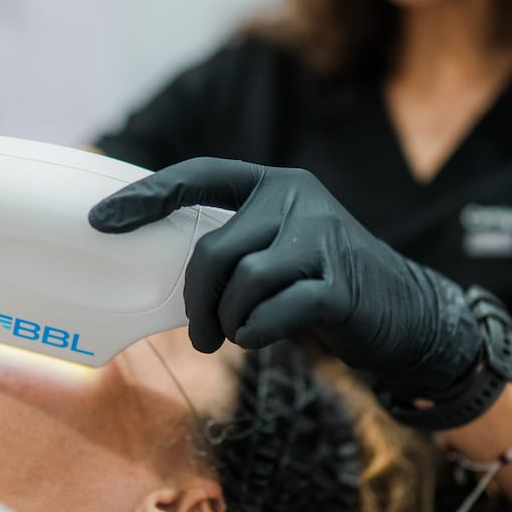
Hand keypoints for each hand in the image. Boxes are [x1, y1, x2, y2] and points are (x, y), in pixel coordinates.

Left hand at [88, 157, 483, 395]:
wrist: (407, 313)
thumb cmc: (325, 283)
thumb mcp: (281, 249)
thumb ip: (235, 246)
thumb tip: (161, 269)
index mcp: (275, 184)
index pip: (201, 174)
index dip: (149, 195)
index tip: (103, 222)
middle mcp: (298, 199)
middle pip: (215, 249)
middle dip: (198, 299)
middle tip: (202, 334)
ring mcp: (324, 239)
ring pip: (244, 281)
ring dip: (230, 321)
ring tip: (239, 335)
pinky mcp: (341, 284)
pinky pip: (276, 310)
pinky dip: (258, 331)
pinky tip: (262, 337)